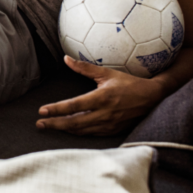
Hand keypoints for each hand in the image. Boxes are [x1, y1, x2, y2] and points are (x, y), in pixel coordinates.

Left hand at [36, 56, 166, 135]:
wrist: (153, 98)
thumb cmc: (129, 83)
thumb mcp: (107, 73)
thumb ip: (85, 68)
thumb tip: (66, 59)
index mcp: (102, 98)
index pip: (73, 106)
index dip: (56, 109)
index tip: (41, 111)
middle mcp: (105, 114)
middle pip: (74, 122)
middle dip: (55, 124)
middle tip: (39, 124)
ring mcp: (109, 124)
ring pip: (81, 130)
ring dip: (64, 129)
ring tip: (49, 126)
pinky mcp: (113, 131)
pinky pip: (91, 134)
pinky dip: (78, 132)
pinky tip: (68, 129)